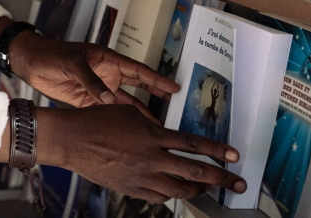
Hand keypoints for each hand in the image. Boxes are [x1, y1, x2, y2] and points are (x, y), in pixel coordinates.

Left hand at [11, 33, 177, 118]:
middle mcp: (107, 74)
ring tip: (156, 127)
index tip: (175, 88)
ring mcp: (99, 89)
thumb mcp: (73, 63)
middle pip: (137, 88)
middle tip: (174, 109)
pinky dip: (119, 120)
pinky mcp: (88, 101)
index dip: (157, 79)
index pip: (138, 70)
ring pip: (124, 103)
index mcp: (107, 59)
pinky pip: (108, 111)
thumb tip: (109, 99)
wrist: (31, 63)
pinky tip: (130, 131)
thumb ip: (91, 81)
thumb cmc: (52, 54)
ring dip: (138, 114)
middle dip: (154, 97)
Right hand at [38, 104, 245, 202]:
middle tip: (238, 184)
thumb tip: (169, 135)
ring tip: (206, 187)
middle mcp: (150, 157)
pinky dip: (171, 193)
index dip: (217, 151)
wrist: (72, 140)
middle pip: (195, 171)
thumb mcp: (128, 114)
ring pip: (180, 189)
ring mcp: (141, 176)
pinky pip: (159, 196)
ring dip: (198, 189)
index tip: (234, 157)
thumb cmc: (96, 121)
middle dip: (221, 179)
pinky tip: (174, 189)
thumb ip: (152, 125)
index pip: (193, 145)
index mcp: (152, 135)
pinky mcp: (131, 188)